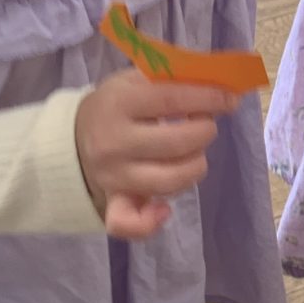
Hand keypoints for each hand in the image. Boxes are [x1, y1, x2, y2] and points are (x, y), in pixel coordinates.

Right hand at [75, 67, 236, 240]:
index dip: (208, 99)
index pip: (171, 99)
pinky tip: (165, 209)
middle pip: (177, 143)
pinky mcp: (112, 201)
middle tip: (206, 125)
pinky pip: (129, 222)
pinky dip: (151, 222)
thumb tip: (222, 89)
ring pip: (169, 180)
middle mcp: (114, 142)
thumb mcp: (136, 80)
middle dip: (205, 131)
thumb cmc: (117, 105)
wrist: (75, 137)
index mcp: (119, 103)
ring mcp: (113, 175)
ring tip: (195, 154)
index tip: (229, 100)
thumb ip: (174, 80)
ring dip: (195, 166)